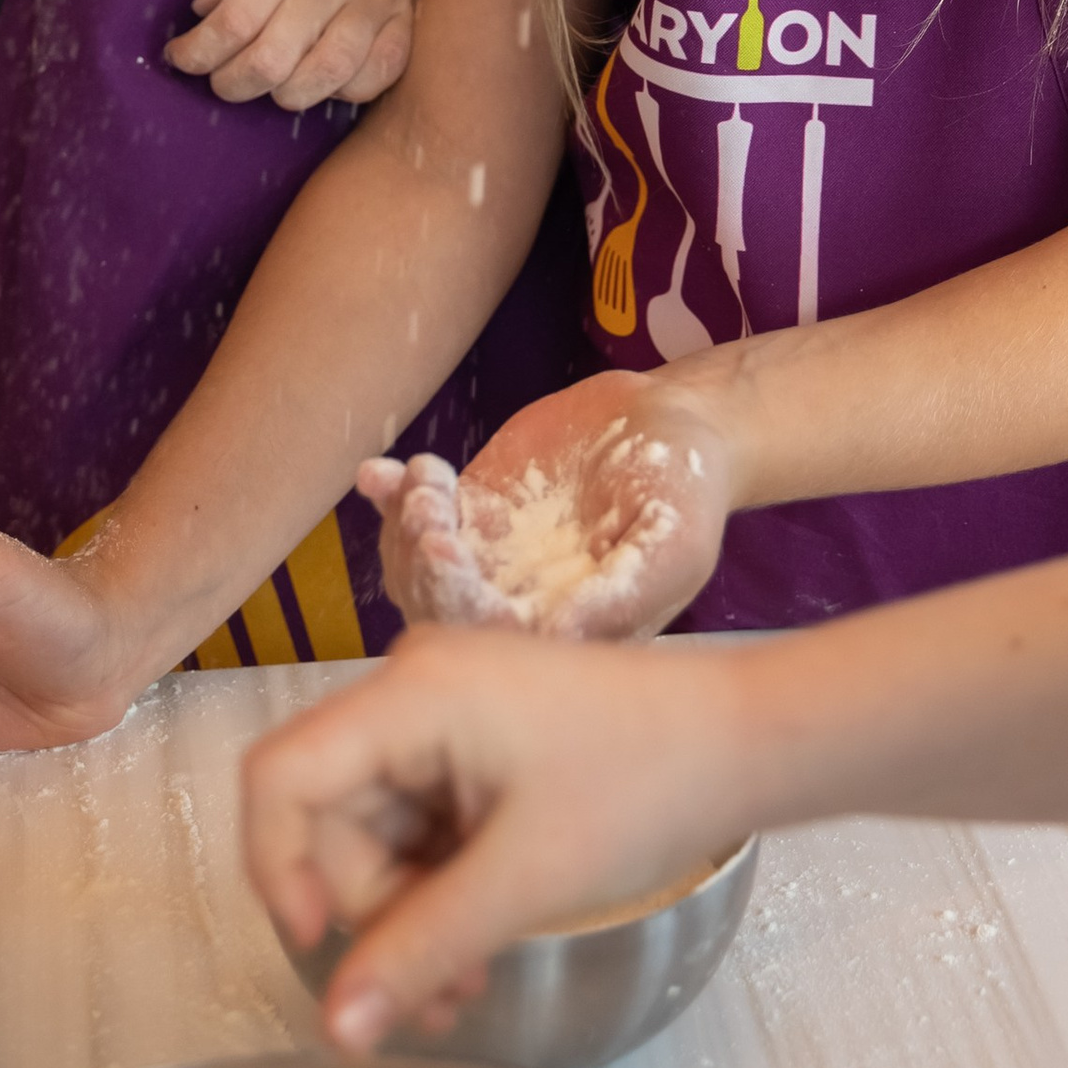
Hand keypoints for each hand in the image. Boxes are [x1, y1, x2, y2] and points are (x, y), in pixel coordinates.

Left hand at [166, 0, 460, 105]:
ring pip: (320, 79)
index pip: (233, 20)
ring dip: (283, 93)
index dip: (196, 51)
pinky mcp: (406, 23)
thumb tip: (205, 14)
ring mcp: (373, 6)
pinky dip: (344, 90)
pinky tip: (326, 77)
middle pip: (269, 61)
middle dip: (230, 83)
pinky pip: (374, 77)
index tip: (180, 57)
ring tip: (270, 81)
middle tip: (219, 77)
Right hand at [243, 624, 751, 1051]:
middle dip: (372, 915)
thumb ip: (420, 949)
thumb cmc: (641, 788)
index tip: (322, 949)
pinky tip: (478, 949)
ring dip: (408, 918)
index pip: (281, 776)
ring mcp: (444, 718)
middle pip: (330, 818)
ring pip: (373, 836)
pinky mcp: (473, 746)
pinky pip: (417, 829)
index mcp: (411, 693)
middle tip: (435, 995)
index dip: (280, 869)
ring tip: (466, 987)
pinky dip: (437, 892)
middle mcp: (411, 692)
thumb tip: (333, 1031)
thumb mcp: (525, 879)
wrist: (744, 743)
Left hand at [361, 371, 734, 642]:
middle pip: (440, 610)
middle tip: (427, 511)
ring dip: (405, 527)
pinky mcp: (474, 511)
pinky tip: (379, 472)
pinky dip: (392, 494)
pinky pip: (420, 511)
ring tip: (422, 480)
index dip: (459, 603)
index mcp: (562, 636)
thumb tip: (555, 640)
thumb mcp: (674, 544)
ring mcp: (488, 559)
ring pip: (419, 565)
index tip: (446, 553)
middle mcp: (516, 608)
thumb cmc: (688, 490)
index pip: (493, 642)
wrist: (672, 424)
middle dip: (422, 564)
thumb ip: (621, 595)